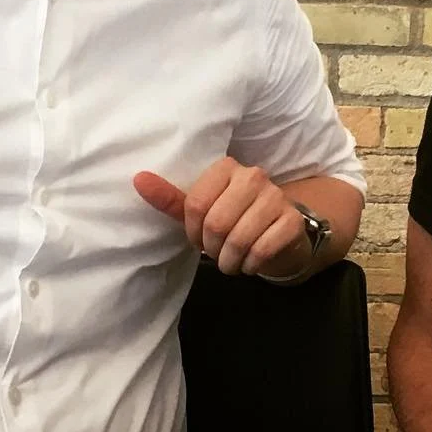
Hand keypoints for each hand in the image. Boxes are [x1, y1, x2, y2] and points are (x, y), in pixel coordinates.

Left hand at [133, 158, 311, 276]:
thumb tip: (138, 179)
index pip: (196, 203)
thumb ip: (171, 198)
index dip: (192, 231)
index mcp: (227, 167)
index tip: (198, 240)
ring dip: (231, 260)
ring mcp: (276, 196)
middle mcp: (254, 176)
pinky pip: (263, 249)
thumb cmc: (233, 219)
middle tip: (216, 253)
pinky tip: (251, 262)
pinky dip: (251, 264)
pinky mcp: (292, 220)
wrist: (278, 233)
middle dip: (212, 248)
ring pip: (240, 238)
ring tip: (231, 261)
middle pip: (217, 222)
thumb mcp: (201, 211)